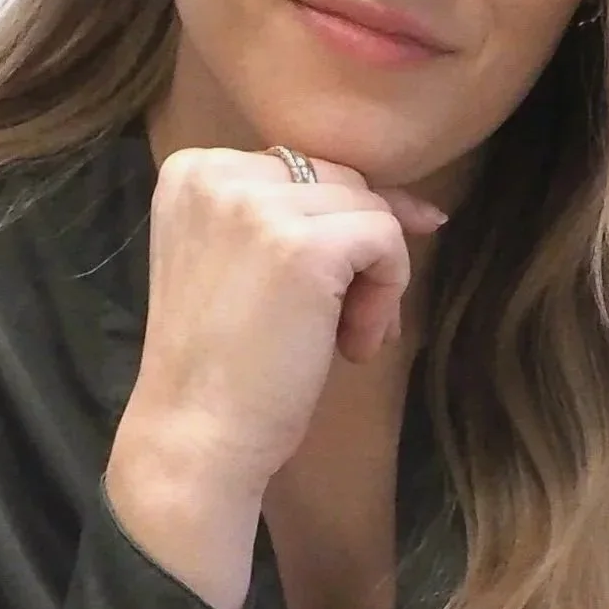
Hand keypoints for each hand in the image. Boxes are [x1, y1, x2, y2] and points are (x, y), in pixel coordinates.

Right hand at [127, 144, 447, 497]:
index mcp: (192, 170)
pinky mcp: (304, 246)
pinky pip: (386, 240)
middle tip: (340, 328)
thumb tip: (416, 207)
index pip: (300, 169)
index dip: (332, 227)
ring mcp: (258, 206)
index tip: (329, 292)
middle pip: (338, 182)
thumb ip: (291, 217)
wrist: (195, 438)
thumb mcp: (240, 263)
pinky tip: (354, 345)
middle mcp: (217, 173)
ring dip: (374, 280)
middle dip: (356, 253)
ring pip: (368, 210)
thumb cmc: (222, 366)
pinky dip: (388, 294)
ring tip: (345, 341)